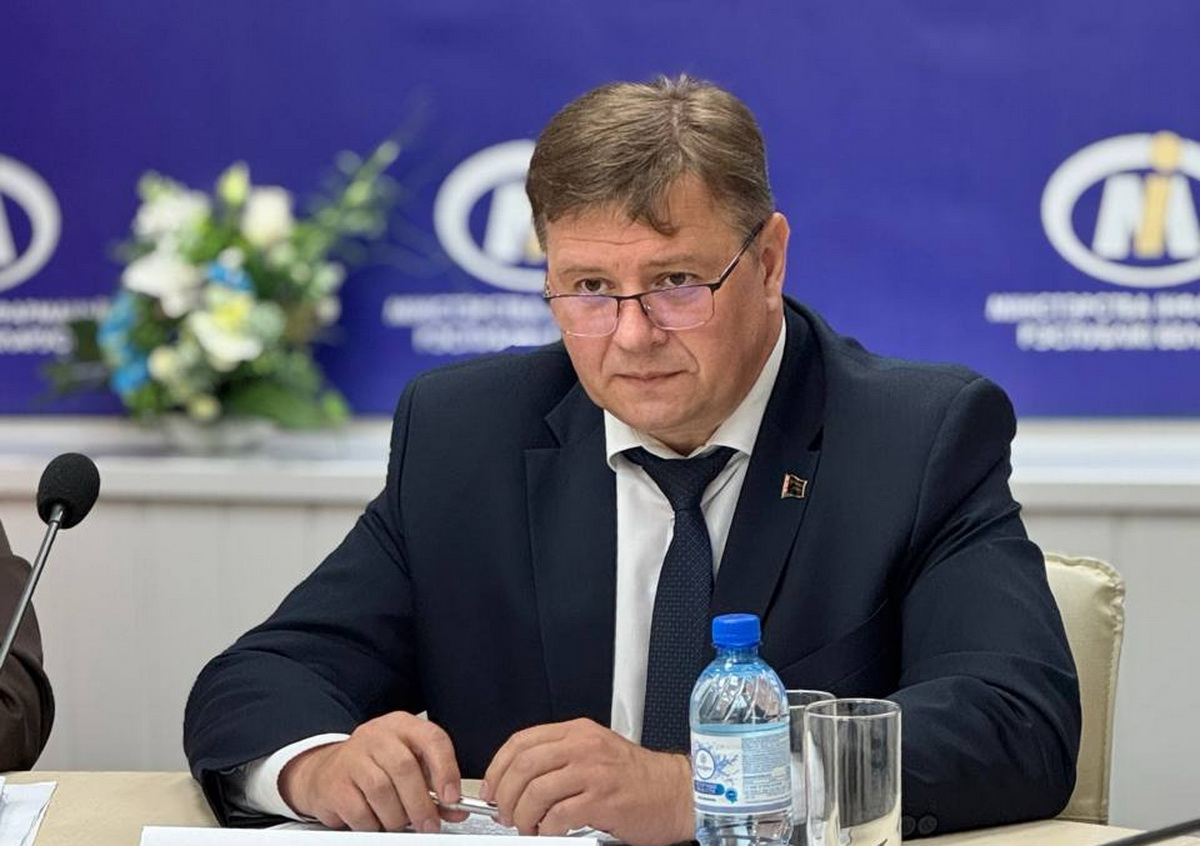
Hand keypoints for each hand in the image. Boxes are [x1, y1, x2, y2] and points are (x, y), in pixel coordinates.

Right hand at [278, 711, 468, 831]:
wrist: (326, 770)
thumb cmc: (374, 766)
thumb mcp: (408, 765)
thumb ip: (433, 787)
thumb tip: (456, 810)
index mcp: (402, 726)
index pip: (432, 739)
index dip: (446, 770)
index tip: (452, 798)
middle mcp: (377, 735)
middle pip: (405, 768)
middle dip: (421, 803)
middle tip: (429, 824)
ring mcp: (352, 757)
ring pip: (382, 791)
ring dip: (397, 817)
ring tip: (401, 824)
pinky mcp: (335, 783)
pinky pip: (360, 811)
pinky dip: (374, 824)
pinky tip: (378, 823)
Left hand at [481, 718, 692, 845]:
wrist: (677, 793)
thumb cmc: (638, 779)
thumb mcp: (597, 753)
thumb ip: (561, 759)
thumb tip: (519, 781)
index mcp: (578, 732)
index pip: (522, 742)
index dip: (497, 768)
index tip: (491, 788)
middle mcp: (584, 747)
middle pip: (523, 766)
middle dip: (505, 795)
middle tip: (505, 814)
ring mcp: (594, 772)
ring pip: (536, 791)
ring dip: (523, 816)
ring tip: (528, 828)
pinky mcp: (603, 800)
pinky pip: (559, 815)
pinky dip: (547, 829)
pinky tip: (551, 833)